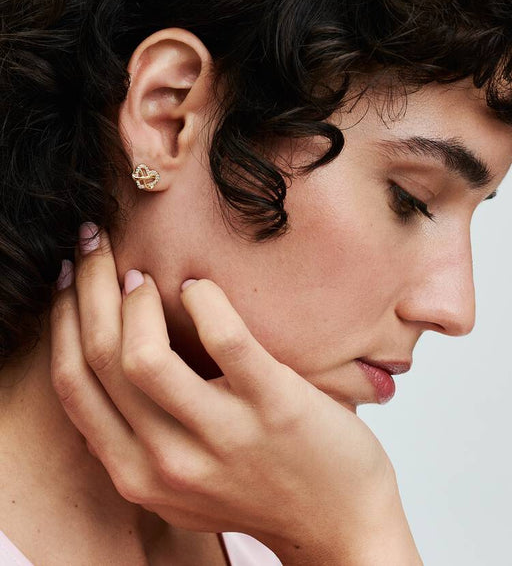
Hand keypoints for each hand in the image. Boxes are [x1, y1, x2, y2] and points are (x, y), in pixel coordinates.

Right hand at [50, 224, 421, 564]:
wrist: (340, 525)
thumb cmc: (257, 488)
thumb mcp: (179, 482)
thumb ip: (138, 439)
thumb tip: (107, 368)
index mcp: (136, 474)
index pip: (74, 387)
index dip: (62, 321)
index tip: (67, 278)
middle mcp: (167, 462)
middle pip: (101, 360)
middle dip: (87, 289)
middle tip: (95, 247)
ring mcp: (222, 436)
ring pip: (143, 356)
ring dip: (134, 300)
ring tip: (146, 277)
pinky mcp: (273, 406)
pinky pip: (224, 338)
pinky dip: (204, 300)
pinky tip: (200, 288)